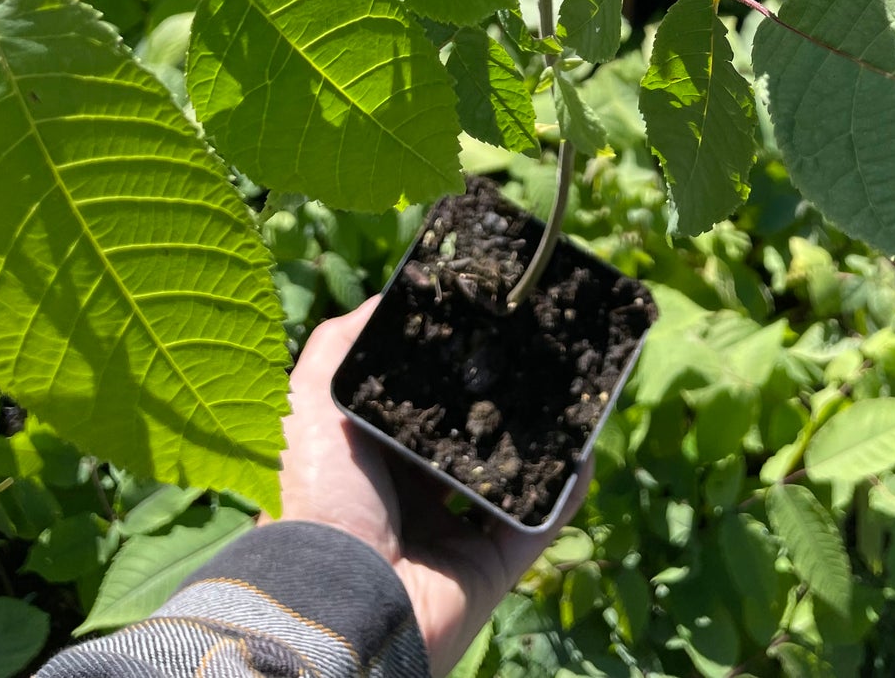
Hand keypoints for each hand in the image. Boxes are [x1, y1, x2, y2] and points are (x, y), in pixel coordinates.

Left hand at [262, 297, 587, 675]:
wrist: (337, 596)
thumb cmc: (318, 494)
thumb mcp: (309, 402)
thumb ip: (340, 345)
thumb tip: (386, 299)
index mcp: (374, 462)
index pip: (422, 409)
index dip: (450, 373)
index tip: (484, 331)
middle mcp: (415, 499)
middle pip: (471, 441)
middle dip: (502, 403)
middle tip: (537, 356)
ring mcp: (456, 537)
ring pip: (510, 480)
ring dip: (541, 444)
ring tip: (571, 394)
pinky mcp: (490, 570)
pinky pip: (537, 526)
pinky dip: (564, 493)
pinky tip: (584, 449)